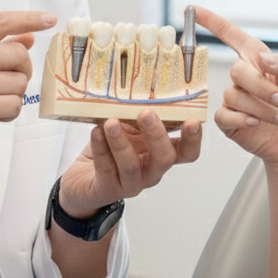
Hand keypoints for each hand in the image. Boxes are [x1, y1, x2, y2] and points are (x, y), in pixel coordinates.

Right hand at [0, 10, 56, 176]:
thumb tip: (28, 37)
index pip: (1, 22)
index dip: (29, 19)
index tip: (49, 18)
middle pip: (19, 53)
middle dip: (22, 70)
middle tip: (7, 83)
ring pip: (20, 82)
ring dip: (14, 95)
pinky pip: (15, 104)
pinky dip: (10, 112)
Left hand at [58, 110, 201, 217]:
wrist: (84, 177)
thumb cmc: (111, 148)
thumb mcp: (128, 128)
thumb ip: (137, 115)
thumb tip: (141, 88)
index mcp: (161, 154)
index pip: (187, 152)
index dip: (193, 140)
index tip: (191, 121)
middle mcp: (151, 171)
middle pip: (164, 159)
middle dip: (156, 135)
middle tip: (146, 114)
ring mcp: (130, 183)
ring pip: (131, 166)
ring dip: (121, 142)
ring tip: (111, 122)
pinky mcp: (108, 189)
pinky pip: (106, 170)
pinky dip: (101, 149)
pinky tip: (96, 132)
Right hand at [194, 6, 277, 171]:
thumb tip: (263, 59)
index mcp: (258, 61)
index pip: (232, 36)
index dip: (212, 22)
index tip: (194, 9)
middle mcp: (244, 77)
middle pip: (237, 71)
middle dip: (262, 88)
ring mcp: (235, 99)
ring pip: (234, 96)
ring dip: (261, 108)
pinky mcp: (230, 120)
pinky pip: (225, 115)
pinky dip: (243, 119)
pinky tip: (257, 123)